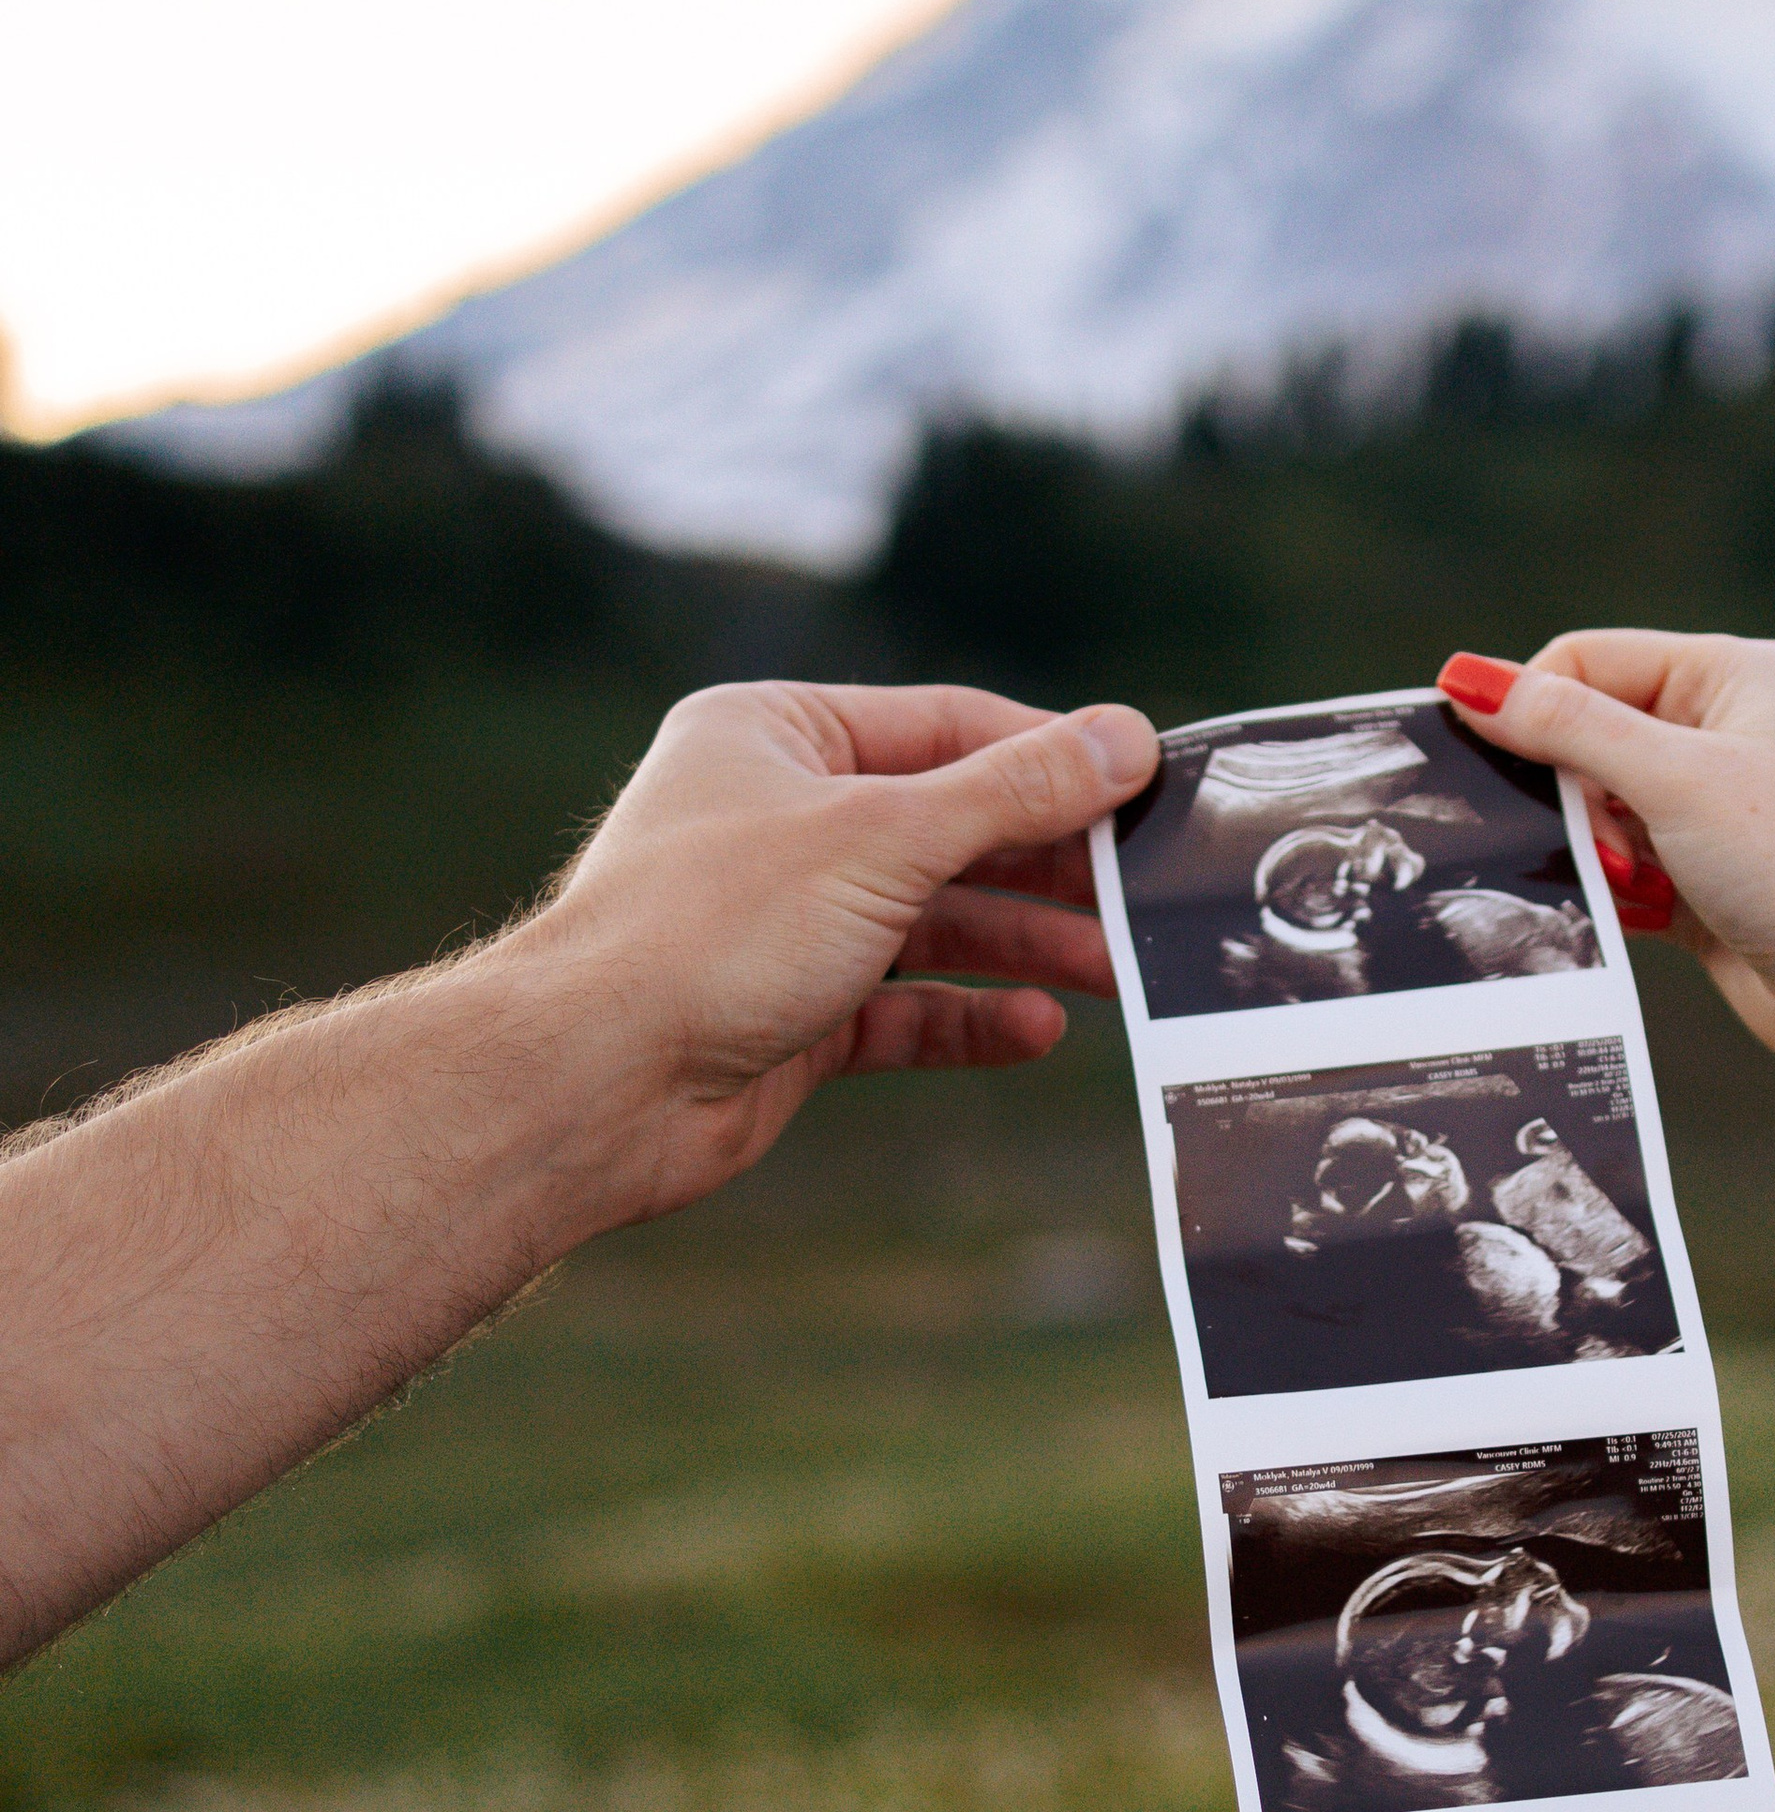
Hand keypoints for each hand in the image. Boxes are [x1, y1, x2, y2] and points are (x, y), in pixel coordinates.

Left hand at [514, 677, 1158, 1222]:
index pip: (947, 727)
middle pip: (950, 830)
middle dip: (1049, 868)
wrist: (592, 1083)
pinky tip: (1035, 1029)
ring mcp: (784, 922)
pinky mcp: (791, 1017)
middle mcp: (777, 819)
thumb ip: (1014, 792)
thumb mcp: (885, 838)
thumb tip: (1123, 741)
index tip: (1145, 787)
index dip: (1050, 758)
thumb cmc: (710, 931)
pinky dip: (969, 1017)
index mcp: (775, 734)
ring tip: (1117, 974)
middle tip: (1143, 895)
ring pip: (934, 923)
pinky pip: (904, 1007)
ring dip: (1026, 947)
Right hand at [1438, 633, 1774, 1094]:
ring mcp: (1712, 814)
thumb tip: (1468, 679)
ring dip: (1588, 848)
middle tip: (1585, 836)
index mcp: (1729, 676)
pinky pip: (1619, 875)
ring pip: (1597, 812)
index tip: (1486, 757)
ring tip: (1627, 882)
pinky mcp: (1702, 886)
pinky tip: (1627, 915)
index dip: (1533, 705)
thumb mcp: (1674, 778)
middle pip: (1586, 736)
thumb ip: (1568, 728)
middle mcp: (1722, 734)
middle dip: (1563, 789)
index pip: (1588, 660)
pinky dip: (1607, 893)